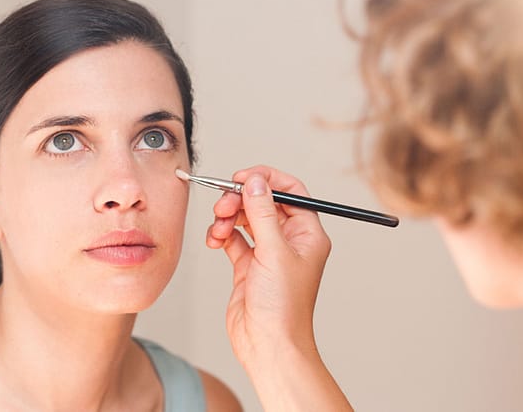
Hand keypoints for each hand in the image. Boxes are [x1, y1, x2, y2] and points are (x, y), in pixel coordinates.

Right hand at [206, 166, 331, 367]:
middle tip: (223, 203)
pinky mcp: (249, 266)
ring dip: (228, 217)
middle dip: (240, 199)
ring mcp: (268, 254)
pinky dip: (222, 235)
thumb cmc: (283, 307)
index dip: (267, 180)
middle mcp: (289, 241)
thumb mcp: (274, 252)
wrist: (268, 345)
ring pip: (245, 219)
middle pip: (264, 203)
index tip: (243, 177)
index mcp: (307, 234)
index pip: (291, 192)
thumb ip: (263, 212)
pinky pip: (233, 239)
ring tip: (217, 228)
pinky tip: (215, 240)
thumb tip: (256, 182)